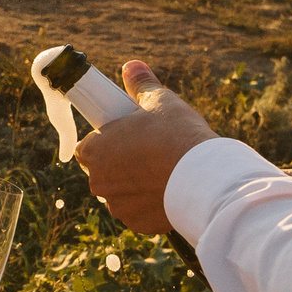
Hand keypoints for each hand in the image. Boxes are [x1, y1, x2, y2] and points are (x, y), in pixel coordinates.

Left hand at [74, 59, 217, 233]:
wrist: (203, 176)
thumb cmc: (176, 134)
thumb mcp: (160, 101)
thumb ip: (141, 85)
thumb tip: (132, 67)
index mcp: (95, 151)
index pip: (87, 147)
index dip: (105, 141)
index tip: (124, 136)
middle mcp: (99, 182)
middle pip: (103, 171)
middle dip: (120, 163)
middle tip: (147, 151)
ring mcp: (118, 206)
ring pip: (121, 193)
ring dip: (134, 185)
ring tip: (161, 171)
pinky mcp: (137, 224)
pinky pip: (138, 211)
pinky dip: (148, 204)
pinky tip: (167, 191)